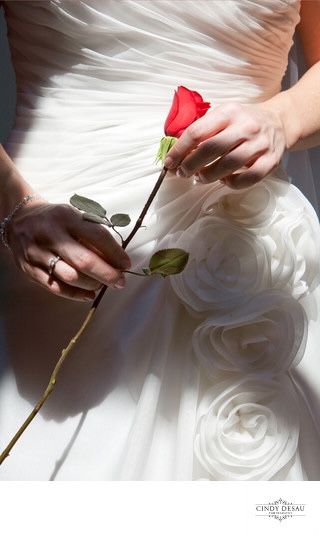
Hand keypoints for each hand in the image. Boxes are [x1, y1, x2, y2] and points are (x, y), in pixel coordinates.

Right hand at [7, 199, 130, 300]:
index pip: (97, 236)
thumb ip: (92, 234)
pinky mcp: (29, 269)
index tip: (126, 264)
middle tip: (120, 281)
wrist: (19, 219)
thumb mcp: (73, 217)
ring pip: (70, 276)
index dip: (115, 253)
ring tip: (102, 285)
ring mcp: (38, 253)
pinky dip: (75, 294)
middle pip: (84, 260)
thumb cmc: (55, 220)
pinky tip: (88, 294)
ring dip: (92, 284)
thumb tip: (116, 260)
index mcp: (66, 217)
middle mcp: (50, 234)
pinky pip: (55, 287)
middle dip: (107, 274)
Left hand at [164, 101, 288, 188]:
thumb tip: (175, 155)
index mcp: (228, 113)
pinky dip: (232, 183)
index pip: (197, 132)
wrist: (278, 122)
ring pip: (228, 165)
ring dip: (208, 176)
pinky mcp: (270, 161)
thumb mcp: (222, 116)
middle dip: (191, 164)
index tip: (169, 162)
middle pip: (211, 149)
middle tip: (183, 173)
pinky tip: (224, 181)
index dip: (179, 150)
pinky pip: (248, 178)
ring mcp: (259, 144)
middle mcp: (245, 126)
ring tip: (200, 178)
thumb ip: (202, 131)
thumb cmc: (242, 122)